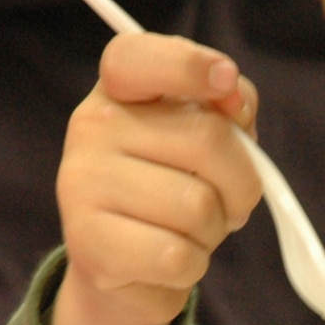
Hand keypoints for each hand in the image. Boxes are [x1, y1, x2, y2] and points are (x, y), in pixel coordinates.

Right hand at [51, 31, 261, 324]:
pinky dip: (193, 265)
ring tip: (190, 230)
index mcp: (119, 91)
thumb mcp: (203, 138)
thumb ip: (226, 109)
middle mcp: (91, 127)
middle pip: (207, 139)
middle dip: (242, 181)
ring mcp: (82, 184)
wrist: (122, 267)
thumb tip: (235, 102)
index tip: (225, 80)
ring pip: (199, 206)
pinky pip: (179, 256)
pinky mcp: (88, 244)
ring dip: (215, 229)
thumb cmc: (172, 190)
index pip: (137, 58)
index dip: (188, 63)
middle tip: (227, 200)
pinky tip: (170, 258)